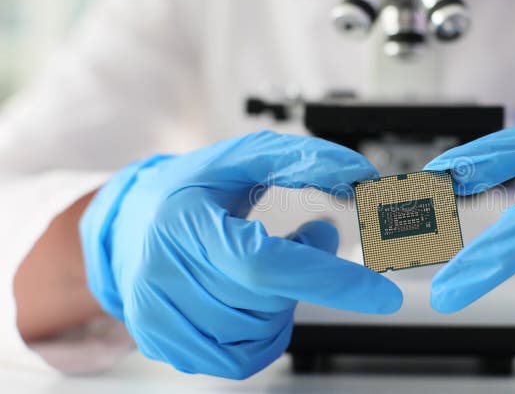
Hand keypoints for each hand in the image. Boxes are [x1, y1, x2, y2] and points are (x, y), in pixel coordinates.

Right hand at [80, 131, 401, 378]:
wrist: (128, 225)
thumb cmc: (189, 189)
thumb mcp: (242, 159)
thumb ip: (303, 161)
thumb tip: (361, 174)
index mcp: (182, 224)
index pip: (263, 265)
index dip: (327, 280)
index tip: (381, 294)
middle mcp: (161, 276)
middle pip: (265, 301)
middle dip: (303, 278)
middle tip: (303, 243)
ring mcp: (157, 317)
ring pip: (256, 335)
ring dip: (280, 304)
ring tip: (262, 266)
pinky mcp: (163, 344)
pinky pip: (238, 359)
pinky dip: (261, 334)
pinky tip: (250, 300)